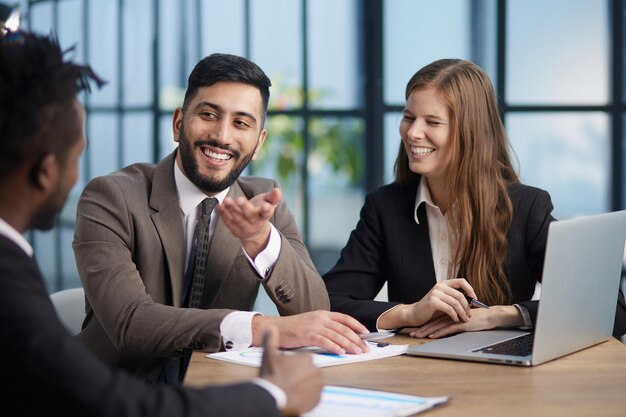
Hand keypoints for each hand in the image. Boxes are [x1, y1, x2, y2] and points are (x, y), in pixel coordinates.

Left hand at [217, 187, 281, 258]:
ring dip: (231, 209)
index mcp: (264, 216)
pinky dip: (224, 214)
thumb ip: (273, 197)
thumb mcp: (268, 203)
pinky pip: (229, 223)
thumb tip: (278, 190)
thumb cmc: (260, 212)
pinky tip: (220, 206)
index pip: (267, 213)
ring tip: (227, 200)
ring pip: (238, 219)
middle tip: (239, 199)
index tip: (265, 205)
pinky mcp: (235, 230)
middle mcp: (255, 223)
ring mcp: (245, 228)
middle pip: (250, 215)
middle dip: (244, 207)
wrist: (255, 231)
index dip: (266, 209)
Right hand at [253, 310, 369, 354]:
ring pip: (337, 335)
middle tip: (365, 348)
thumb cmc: (293, 328)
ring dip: (349, 344)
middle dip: (357, 339)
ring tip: (357, 352)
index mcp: (323, 314)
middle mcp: (320, 318)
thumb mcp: (312, 323)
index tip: (366, 334)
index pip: (345, 318)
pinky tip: (341, 352)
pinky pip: (324, 341)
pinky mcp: (307, 334)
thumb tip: (341, 337)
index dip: (357, 325)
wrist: (275, 327)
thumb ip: (325, 327)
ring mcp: (314, 326)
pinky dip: (334, 346)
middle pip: (344, 328)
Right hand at [259, 327, 322, 415]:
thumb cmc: (271, 375)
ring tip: (291, 387)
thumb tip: (269, 327)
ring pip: (313, 383)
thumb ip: (270, 338)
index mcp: (307, 357)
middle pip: (310, 370)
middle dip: (301, 374)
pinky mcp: (318, 398)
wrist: (271, 396)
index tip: (288, 368)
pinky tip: (296, 394)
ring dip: (305, 384)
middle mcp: (316, 369)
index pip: (306, 359)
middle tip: (288, 379)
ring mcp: (318, 384)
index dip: (295, 364)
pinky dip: (308, 395)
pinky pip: (315, 395)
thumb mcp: (269, 354)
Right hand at [378, 278, 476, 328]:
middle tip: (469, 315)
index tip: (475, 299)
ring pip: (456, 303)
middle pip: (460, 295)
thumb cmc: (431, 309)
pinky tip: (455, 320)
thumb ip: (454, 299)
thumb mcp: (444, 301)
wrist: (415, 314)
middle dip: (467, 307)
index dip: (470, 289)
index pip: (461, 281)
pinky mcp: (433, 302)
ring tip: (464, 319)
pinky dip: (454, 316)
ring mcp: (436, 293)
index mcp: (443, 284)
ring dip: (462, 313)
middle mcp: (440, 286)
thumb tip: (472, 303)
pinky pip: (449, 309)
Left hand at [409, 305, 524, 337]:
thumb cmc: (478, 319)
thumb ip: (455, 322)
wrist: (490, 316)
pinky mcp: (460, 324)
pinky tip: (431, 336)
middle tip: (412, 334)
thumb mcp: (463, 320)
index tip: (416, 330)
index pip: (434, 320)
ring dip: (427, 331)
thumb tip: (447, 329)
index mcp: (450, 314)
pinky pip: (447, 329)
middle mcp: (450, 316)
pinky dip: (438, 333)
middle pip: (433, 323)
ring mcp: (454, 320)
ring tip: (418, 336)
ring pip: (437, 326)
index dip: (425, 325)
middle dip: (422, 329)